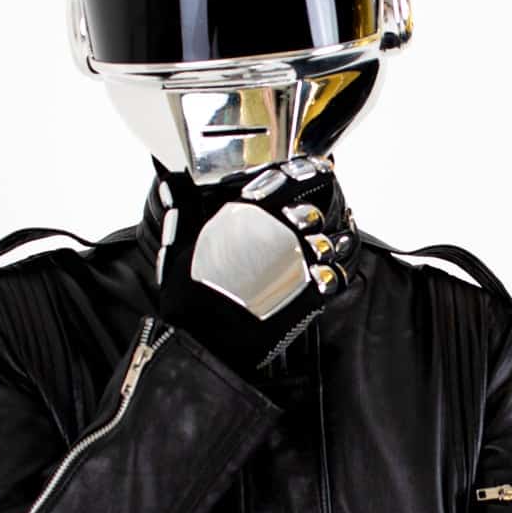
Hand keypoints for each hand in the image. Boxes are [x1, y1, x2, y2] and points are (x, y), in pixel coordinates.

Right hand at [156, 156, 358, 371]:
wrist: (206, 343)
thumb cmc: (191, 299)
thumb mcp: (178, 245)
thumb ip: (183, 207)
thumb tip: (173, 182)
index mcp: (247, 213)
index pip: (289, 179)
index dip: (308, 172)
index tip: (318, 169)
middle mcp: (278, 231)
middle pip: (315, 211)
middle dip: (317, 215)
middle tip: (318, 219)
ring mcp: (300, 261)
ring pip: (332, 241)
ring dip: (332, 242)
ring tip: (333, 244)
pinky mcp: (313, 292)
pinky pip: (338, 274)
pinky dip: (335, 273)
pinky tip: (330, 274)